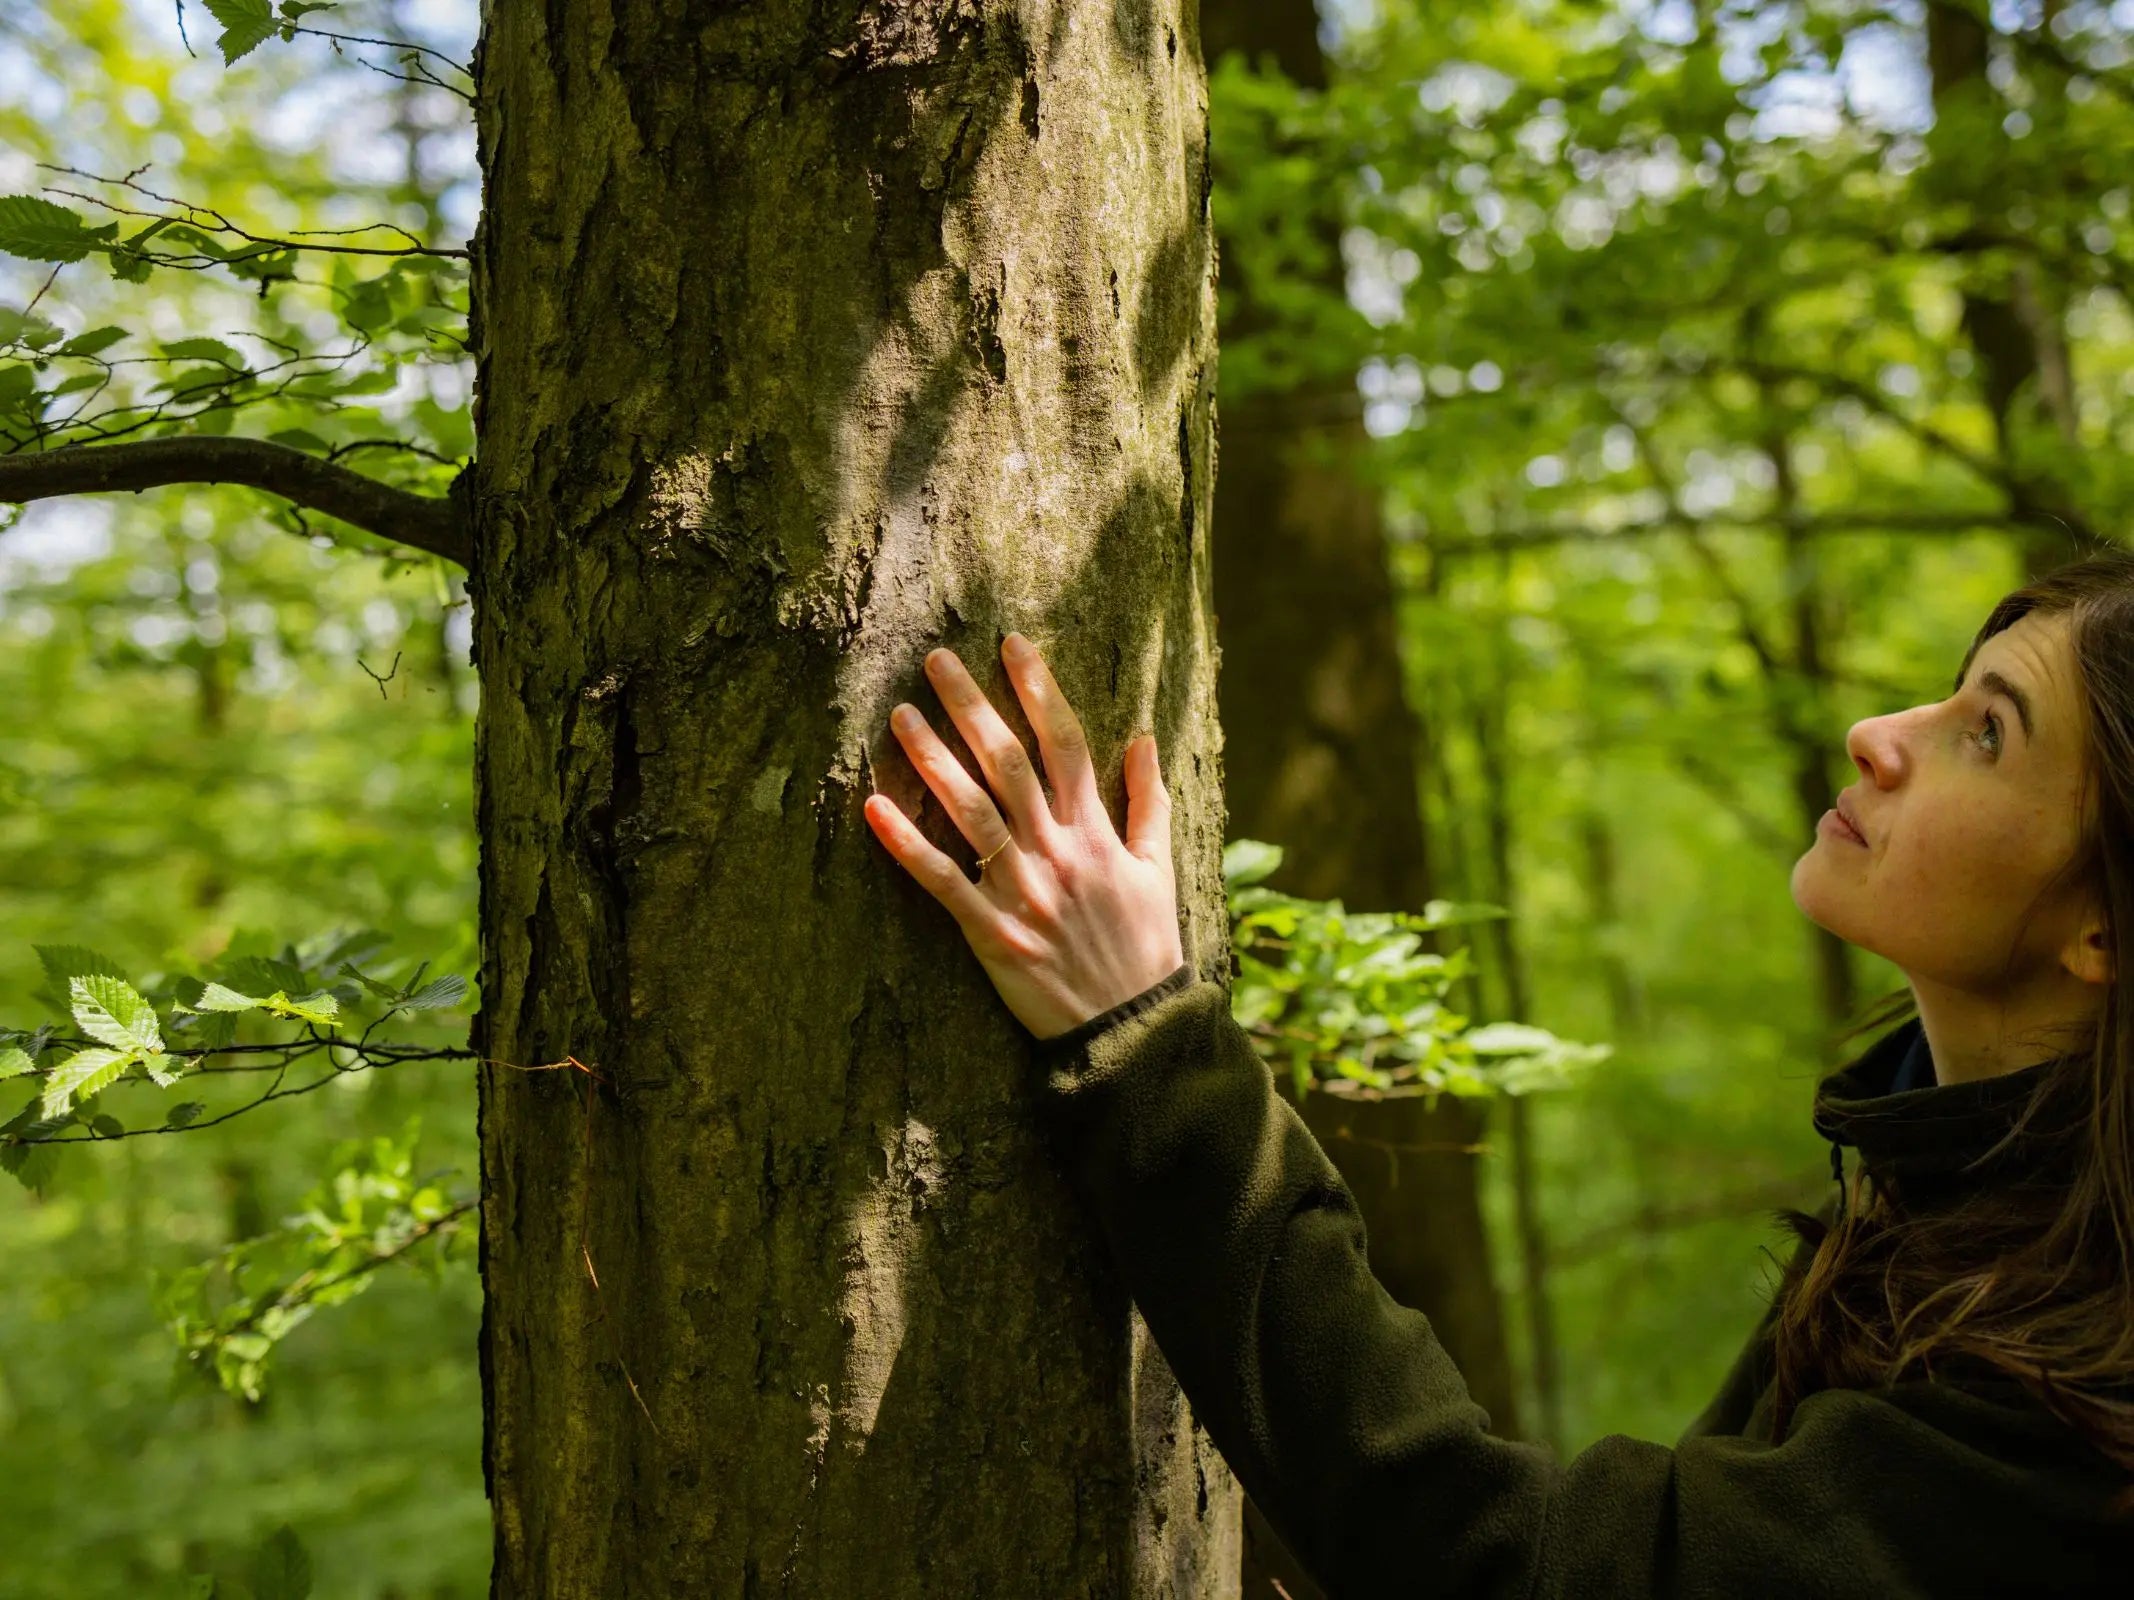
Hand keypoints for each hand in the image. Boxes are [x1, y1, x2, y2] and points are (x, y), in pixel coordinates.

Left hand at [862, 633, 1185, 1040]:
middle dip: (973, 705)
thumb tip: (1143, 737)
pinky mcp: (992, 934)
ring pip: (972, 811)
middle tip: (935, 660)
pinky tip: (874, 808)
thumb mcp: (1160, 870)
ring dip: (934, 759)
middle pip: (1010, 763)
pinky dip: (907, 845)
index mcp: (1097, 833)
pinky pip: (942, 883)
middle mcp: (1058, 851)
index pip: (1065, 743)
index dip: (1038, 689)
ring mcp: (1023, 891)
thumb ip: (1150, 801)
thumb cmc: (1145, 948)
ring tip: (901, 715)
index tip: (1011, 644)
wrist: (1133, 1031)